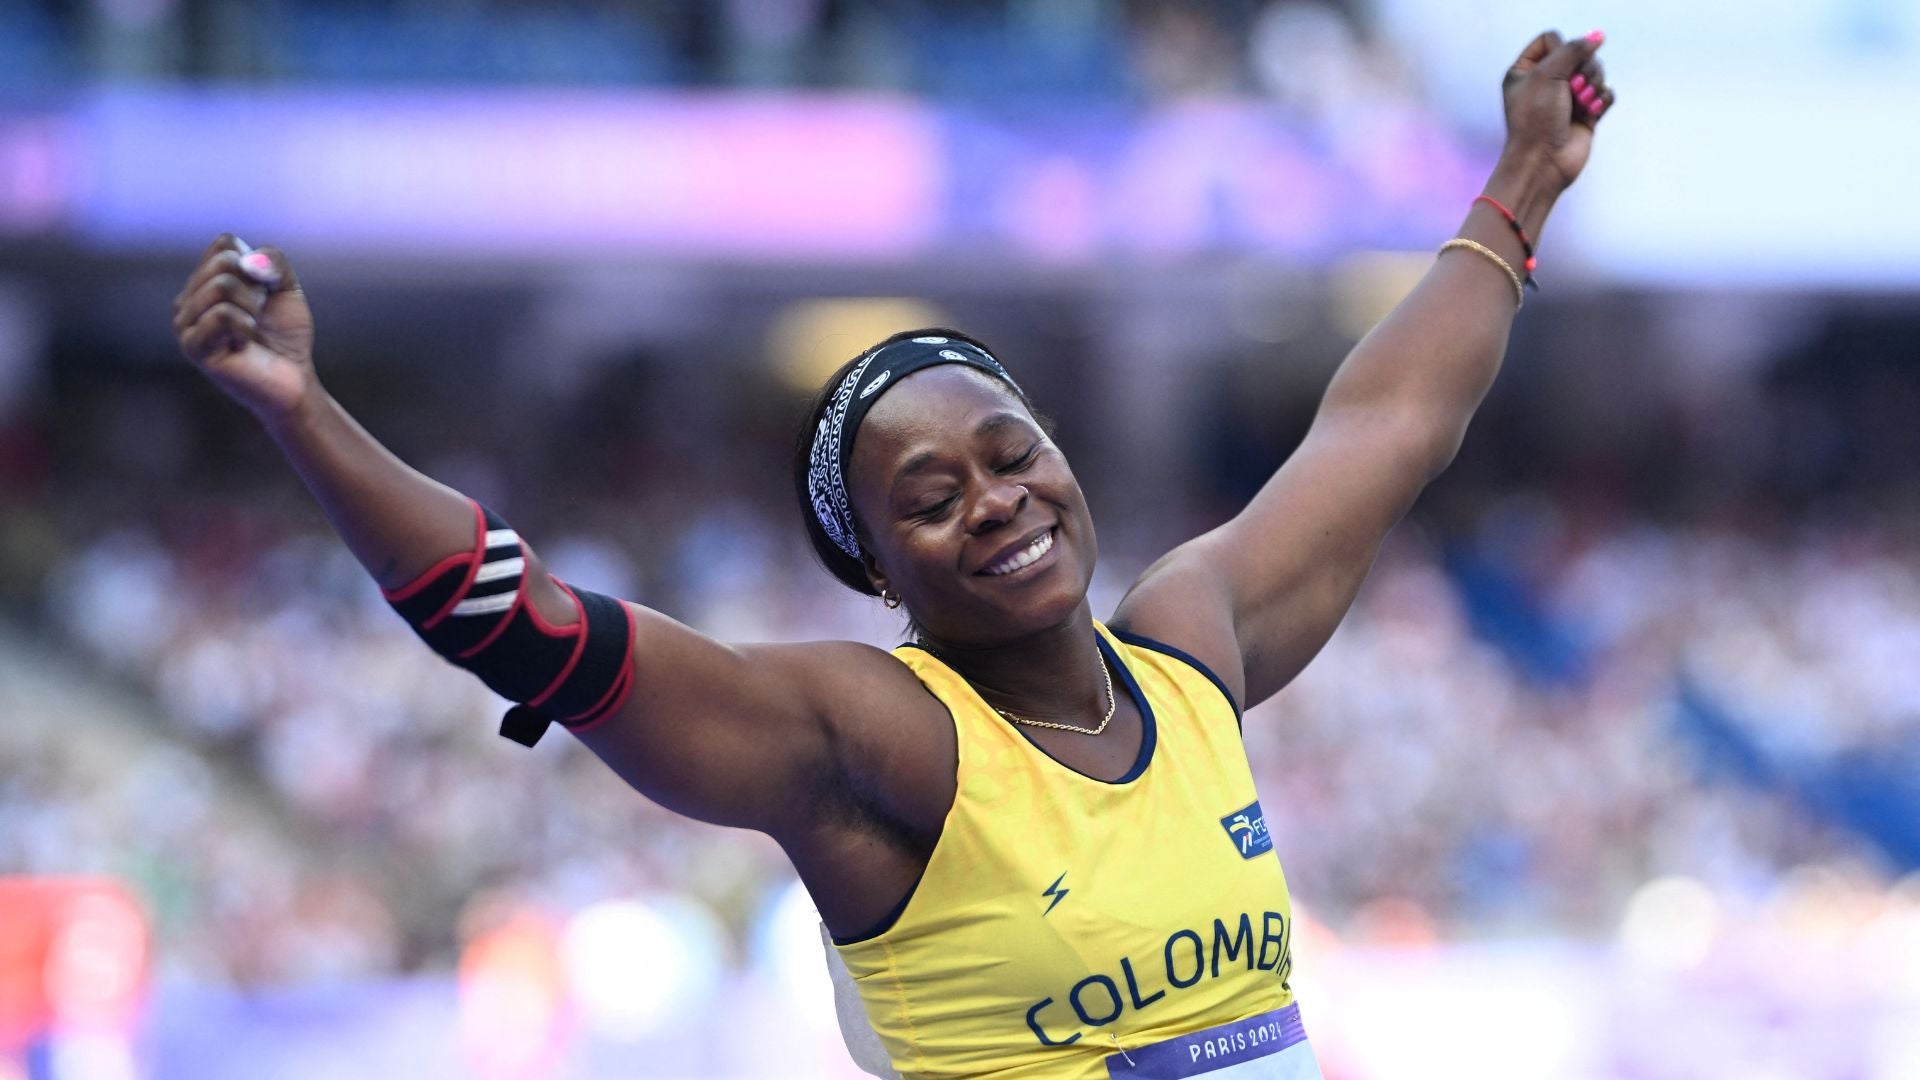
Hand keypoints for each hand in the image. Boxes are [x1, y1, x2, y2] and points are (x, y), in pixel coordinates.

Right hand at [172, 234, 316, 420]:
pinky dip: (246, 326)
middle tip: (259, 316)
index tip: (265, 294)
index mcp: (204, 280)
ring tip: (252, 332)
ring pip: (222, 287)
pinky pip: (222, 315)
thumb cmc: (285, 335)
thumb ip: (273, 261)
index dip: (258, 266)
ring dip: (253, 308)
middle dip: (256, 288)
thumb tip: (248, 262)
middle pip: (224, 262)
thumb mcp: (286, 288)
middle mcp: (187, 298)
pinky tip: (244, 344)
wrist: (292, 380)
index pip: (224, 244)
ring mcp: (185, 323)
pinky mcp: (192, 347)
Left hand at [1501, 30, 1614, 190]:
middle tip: (1575, 87)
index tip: (1557, 69)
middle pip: (1578, 54)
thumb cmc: (1535, 121)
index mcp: (1524, 71)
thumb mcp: (1548, 74)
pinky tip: (1590, 113)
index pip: (1551, 39)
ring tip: (1582, 102)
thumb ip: (1573, 49)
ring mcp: (1566, 98)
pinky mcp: (1585, 113)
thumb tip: (1597, 36)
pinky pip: (1604, 93)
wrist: (1543, 163)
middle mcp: (1545, 82)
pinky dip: (1601, 100)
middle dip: (1583, 68)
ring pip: (1595, 71)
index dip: (1561, 48)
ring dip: (1593, 84)